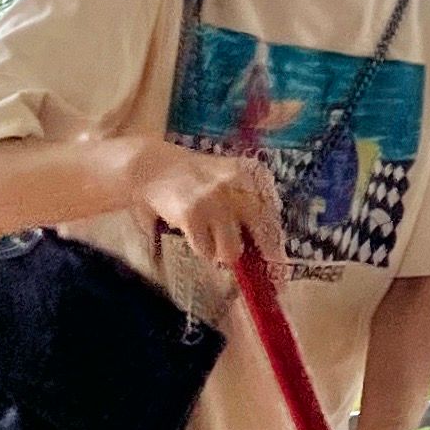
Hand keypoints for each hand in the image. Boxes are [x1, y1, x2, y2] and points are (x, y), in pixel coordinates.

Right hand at [131, 140, 284, 274]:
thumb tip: (271, 244)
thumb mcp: (228, 178)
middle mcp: (236, 184)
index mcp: (251, 172)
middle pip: (262, 234)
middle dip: (260, 253)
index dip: (275, 239)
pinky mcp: (192, 214)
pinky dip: (201, 248)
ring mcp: (214, 200)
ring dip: (223, 251)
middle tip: (251, 261)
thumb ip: (250, 203)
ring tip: (211, 239)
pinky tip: (193, 232)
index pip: (273, 213)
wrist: (153, 167)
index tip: (275, 257)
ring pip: (233, 250)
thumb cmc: (195, 176)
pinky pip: (206, 250)